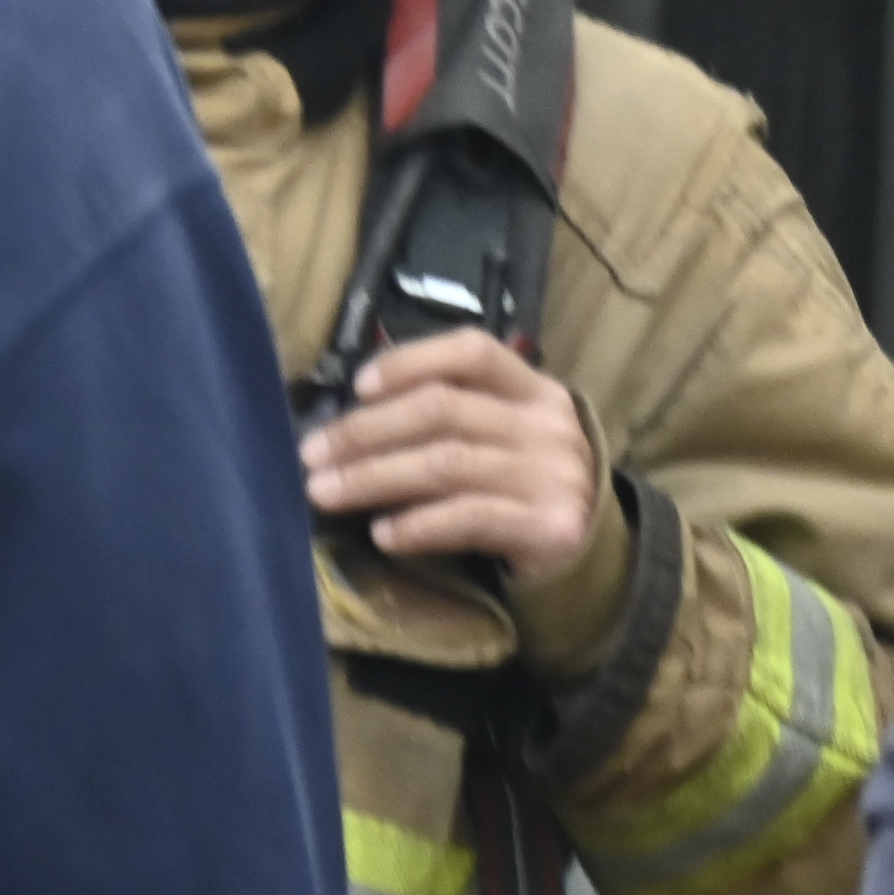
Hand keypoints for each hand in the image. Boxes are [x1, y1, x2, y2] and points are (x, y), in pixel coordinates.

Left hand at [303, 330, 601, 582]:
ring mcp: (552, 475)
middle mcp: (546, 425)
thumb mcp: (495, 432)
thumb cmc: (517, 478)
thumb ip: (442, 413)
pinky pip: (469, 518)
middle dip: (365, 431)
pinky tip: (381, 534)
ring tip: (324, 492)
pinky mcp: (550, 527)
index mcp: (532, 388)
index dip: (410, 361)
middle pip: (442, 410)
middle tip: (311, 454)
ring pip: (447, 463)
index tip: (357, 387)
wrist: (582, 543)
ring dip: (373, 478)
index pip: (472, 351)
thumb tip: (345, 421)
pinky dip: (417, 525)